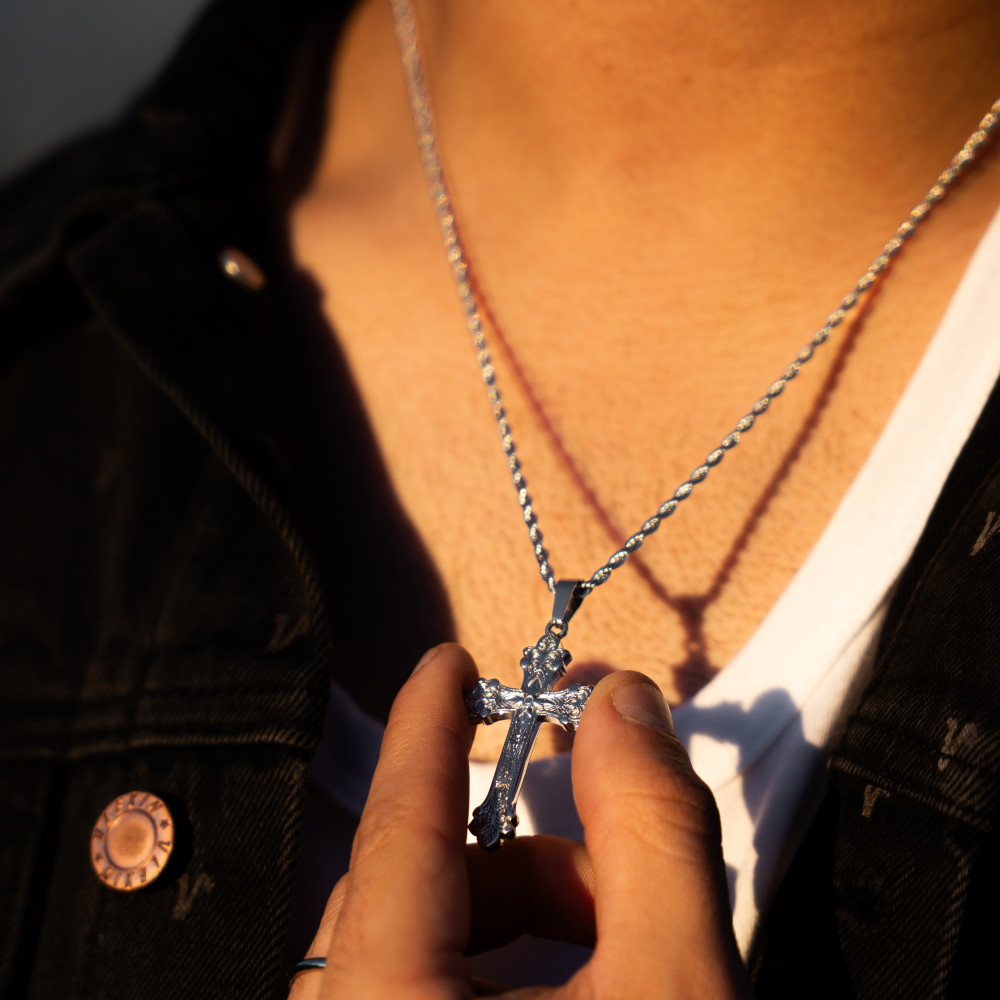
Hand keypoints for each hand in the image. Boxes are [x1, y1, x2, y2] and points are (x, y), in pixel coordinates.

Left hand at [289, 643, 750, 997]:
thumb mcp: (678, 985)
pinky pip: (410, 987)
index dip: (427, 726)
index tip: (448, 662)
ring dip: (513, 920)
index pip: (396, 826)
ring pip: (412, 941)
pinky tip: (574, 989)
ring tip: (611, 947)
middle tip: (607, 863)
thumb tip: (624, 705)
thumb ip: (653, 830)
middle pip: (411, 888)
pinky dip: (491, 970)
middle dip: (516, 854)